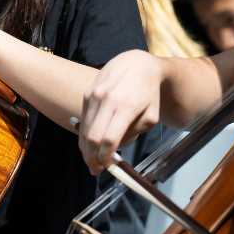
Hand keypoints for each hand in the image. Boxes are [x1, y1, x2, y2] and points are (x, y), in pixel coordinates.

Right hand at [78, 50, 162, 174]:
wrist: (137, 63)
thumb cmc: (148, 92)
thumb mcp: (151, 115)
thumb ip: (134, 133)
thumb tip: (115, 148)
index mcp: (126, 106)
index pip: (109, 139)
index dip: (106, 157)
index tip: (107, 167)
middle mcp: (106, 100)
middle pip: (92, 137)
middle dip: (92, 157)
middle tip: (96, 169)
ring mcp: (94, 95)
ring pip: (84, 129)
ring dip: (86, 148)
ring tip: (91, 160)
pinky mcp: (87, 93)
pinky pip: (83, 119)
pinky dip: (84, 134)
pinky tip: (90, 144)